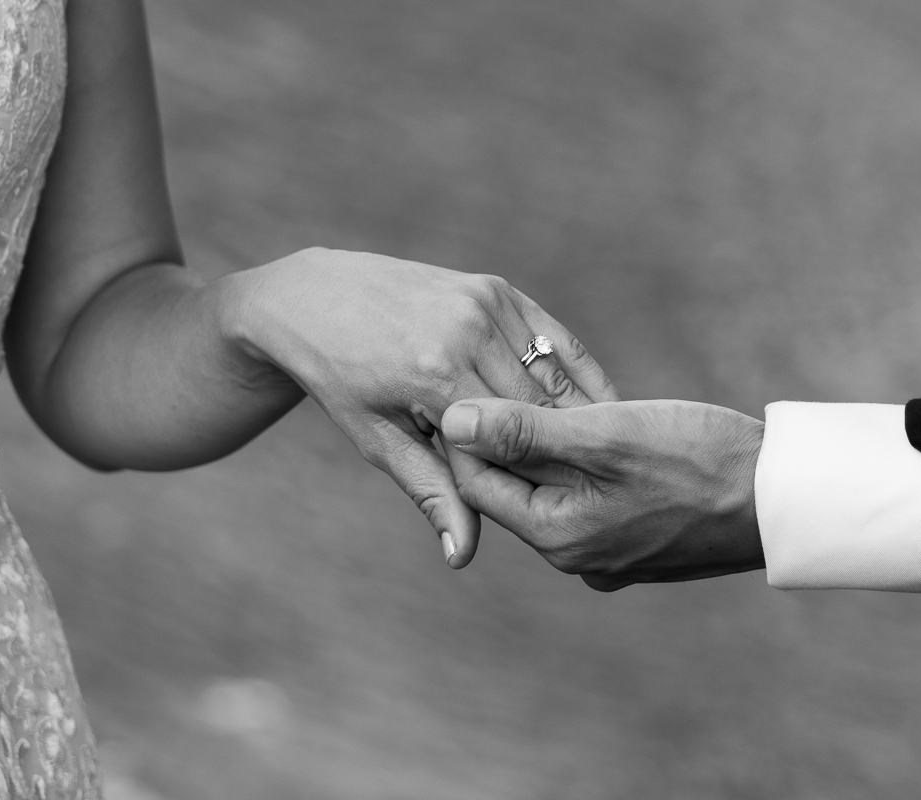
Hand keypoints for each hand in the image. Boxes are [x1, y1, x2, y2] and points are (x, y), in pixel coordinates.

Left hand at [223, 248, 617, 565]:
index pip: (509, 442)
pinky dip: (576, 375)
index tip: (563, 511)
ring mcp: (485, 304)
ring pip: (554, 374)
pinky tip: (597, 408)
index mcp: (435, 374)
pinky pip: (554, 339)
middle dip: (564, 450)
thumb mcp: (380, 441)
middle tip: (597, 492)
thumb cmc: (341, 381)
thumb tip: (460, 556)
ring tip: (605, 458)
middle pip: (542, 408)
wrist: (316, 298)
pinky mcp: (497, 289)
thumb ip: (432, 492)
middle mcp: (468, 331)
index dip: (536, 479)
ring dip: (580, 415)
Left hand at [441, 398, 765, 589]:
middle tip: (504, 378)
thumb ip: (525, 432)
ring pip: (553, 491)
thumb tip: (451, 421)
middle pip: (512, 489)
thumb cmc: (699, 460)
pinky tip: (598, 429)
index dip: (464, 430)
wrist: (783, 498)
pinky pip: (588, 498)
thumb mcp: (605, 436)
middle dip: (506, 436)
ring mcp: (608, 553)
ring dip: (548, 446)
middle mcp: (576, 557)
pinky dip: (583, 464)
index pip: (478, 482)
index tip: (461, 381)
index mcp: (559, 537)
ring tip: (552, 398)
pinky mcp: (636, 541)